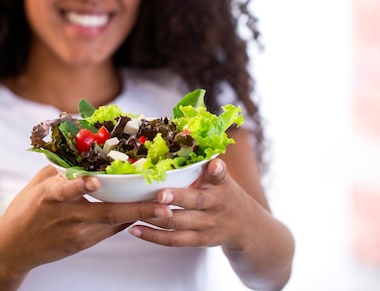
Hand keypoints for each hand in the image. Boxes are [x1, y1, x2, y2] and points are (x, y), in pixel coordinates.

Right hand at [0, 165, 173, 275]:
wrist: (12, 248)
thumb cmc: (25, 210)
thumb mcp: (37, 183)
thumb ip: (61, 168)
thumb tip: (85, 148)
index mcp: (50, 197)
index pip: (65, 190)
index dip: (81, 186)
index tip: (96, 181)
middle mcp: (66, 216)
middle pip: (104, 212)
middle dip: (136, 208)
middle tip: (162, 203)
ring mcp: (76, 233)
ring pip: (113, 224)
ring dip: (140, 216)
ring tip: (164, 210)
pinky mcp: (82, 244)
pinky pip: (110, 230)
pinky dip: (128, 220)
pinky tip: (146, 212)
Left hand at [128, 158, 264, 251]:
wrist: (244, 226)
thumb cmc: (223, 193)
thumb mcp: (221, 177)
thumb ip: (205, 164)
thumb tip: (183, 139)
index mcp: (220, 185)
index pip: (221, 174)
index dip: (216, 170)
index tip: (212, 166)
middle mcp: (214, 205)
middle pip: (195, 201)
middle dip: (176, 198)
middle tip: (159, 194)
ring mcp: (206, 225)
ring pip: (179, 223)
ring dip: (156, 217)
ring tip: (135, 211)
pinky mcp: (198, 240)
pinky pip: (173, 240)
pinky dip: (153, 236)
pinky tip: (135, 229)